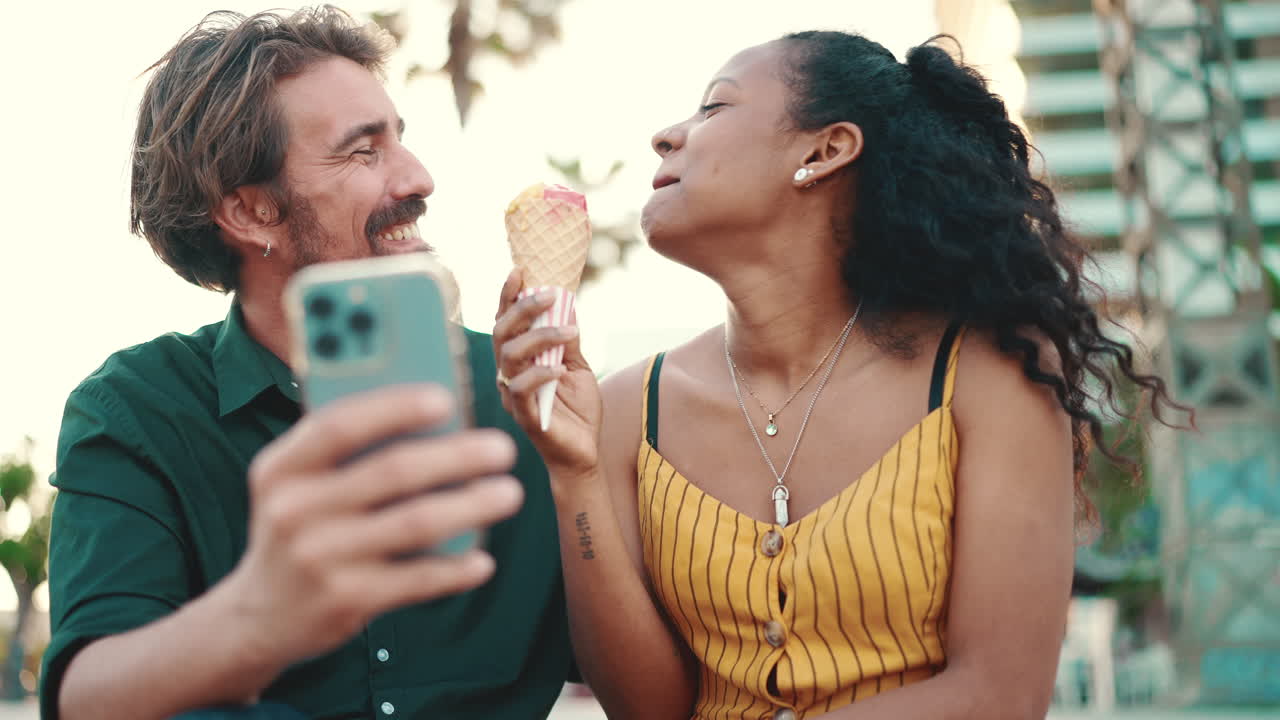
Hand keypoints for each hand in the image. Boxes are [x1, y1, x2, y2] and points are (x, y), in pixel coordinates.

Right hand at [227, 384, 523, 674]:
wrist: (261, 615)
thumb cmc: (302, 526)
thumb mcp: (300, 483)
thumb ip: (349, 451)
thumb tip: (439, 416)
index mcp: (281, 467)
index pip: (338, 425)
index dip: (394, 407)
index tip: (446, 398)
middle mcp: (294, 511)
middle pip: (391, 471)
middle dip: (457, 456)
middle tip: (503, 448)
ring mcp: (318, 559)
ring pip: (414, 524)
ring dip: (471, 506)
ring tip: (510, 493)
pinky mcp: (345, 602)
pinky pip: (416, 579)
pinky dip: (455, 569)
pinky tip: (483, 559)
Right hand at [492, 268, 602, 480]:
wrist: (584, 454)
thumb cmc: (577, 410)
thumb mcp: (578, 366)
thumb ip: (568, 341)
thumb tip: (566, 305)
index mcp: (519, 359)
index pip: (506, 321)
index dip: (508, 296)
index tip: (520, 270)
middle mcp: (508, 374)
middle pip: (501, 333)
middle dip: (523, 309)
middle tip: (550, 294)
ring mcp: (512, 396)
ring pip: (510, 357)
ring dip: (540, 338)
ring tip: (570, 331)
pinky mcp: (523, 416)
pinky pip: (519, 390)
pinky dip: (540, 375)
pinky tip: (561, 370)